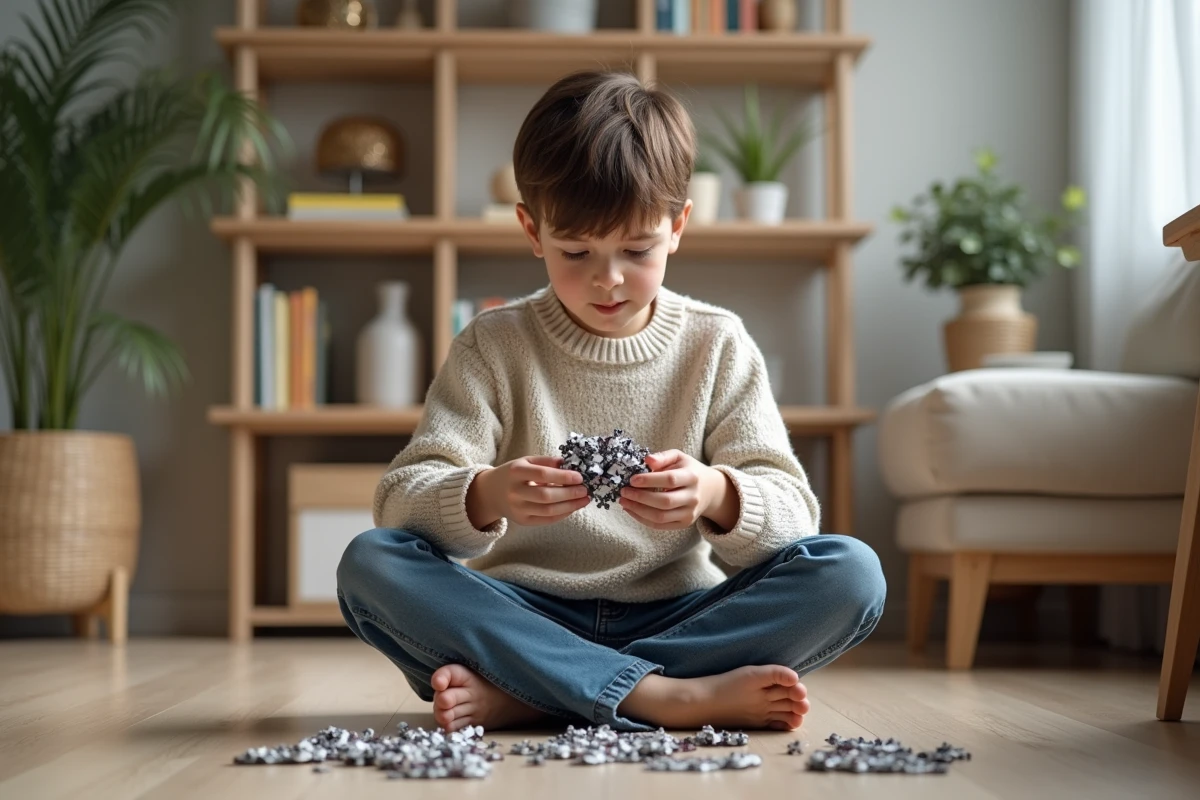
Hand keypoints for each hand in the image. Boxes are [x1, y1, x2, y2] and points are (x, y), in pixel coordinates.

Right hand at [469, 455, 590, 527]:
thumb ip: (547, 462)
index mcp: (515, 472)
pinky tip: (572, 508)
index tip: (579, 477)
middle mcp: (515, 492)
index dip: (563, 477)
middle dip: (569, 494)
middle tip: (585, 490)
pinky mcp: (522, 521)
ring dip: (570, 506)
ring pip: (548, 511)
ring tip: (584, 500)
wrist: (491, 493)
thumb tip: (570, 465)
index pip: (543, 475)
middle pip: (546, 496)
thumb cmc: (513, 474)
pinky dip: (562, 514)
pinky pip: (546, 520)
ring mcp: (517, 509)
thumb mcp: (526, 461)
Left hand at [619, 450, 730, 530]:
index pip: (669, 480)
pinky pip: (660, 525)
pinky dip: (642, 519)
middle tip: (623, 491)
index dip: (649, 480)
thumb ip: (663, 457)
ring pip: (660, 517)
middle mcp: (693, 497)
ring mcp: (689, 513)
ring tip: (624, 501)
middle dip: (640, 497)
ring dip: (638, 510)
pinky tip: (631, 510)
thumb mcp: (679, 457)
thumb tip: (647, 460)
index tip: (632, 479)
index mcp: (692, 477)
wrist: (710, 490)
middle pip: (664, 501)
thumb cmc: (689, 470)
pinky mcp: (684, 523)